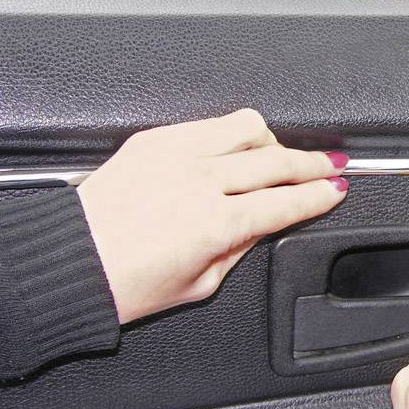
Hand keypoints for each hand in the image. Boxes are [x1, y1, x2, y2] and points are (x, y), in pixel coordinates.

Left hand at [77, 108, 348, 323]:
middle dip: (314, 163)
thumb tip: (269, 222)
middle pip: (279, 160)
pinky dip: (231, 133)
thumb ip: (243, 247)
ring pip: (247, 127)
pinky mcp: (154, 140)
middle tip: (332, 163)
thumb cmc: (126, 284)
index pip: (287, 202)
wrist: (70, 263)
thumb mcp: (202, 284)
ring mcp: (177, 154)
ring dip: (273, 140)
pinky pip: (208, 123)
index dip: (321, 195)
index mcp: (217, 224)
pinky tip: (236, 145)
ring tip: (281, 153)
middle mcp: (201, 182)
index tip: (337, 189)